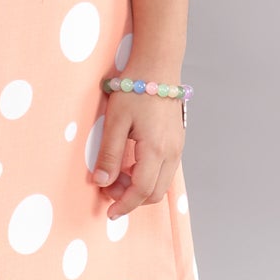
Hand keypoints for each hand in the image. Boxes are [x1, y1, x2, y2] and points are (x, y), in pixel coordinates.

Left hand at [91, 79, 185, 215]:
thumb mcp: (115, 122)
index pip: (142, 191)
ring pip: (162, 183)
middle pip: (155, 193)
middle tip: (108, 187)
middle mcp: (172, 153)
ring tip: (117, 174)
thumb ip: (109, 154)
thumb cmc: (134, 90)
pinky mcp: (177, 142)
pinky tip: (131, 163)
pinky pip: (165, 170)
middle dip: (131, 198)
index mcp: (156, 150)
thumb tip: (101, 182)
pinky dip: (148, 176)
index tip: (109, 212)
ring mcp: (178, 148)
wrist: (158, 66)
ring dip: (140, 188)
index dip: (124, 205)